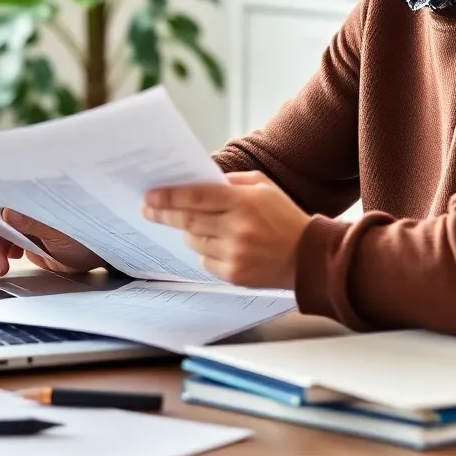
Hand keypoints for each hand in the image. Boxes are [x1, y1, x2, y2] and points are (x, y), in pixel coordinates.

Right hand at [0, 205, 101, 275]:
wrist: (101, 253)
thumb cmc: (88, 234)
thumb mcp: (60, 231)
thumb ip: (33, 223)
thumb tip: (7, 212)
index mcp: (32, 198)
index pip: (1, 193)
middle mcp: (25, 208)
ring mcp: (25, 225)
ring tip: (1, 267)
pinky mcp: (26, 241)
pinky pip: (4, 247)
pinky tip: (5, 263)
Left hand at [142, 171, 311, 288]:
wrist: (308, 257)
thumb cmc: (284, 217)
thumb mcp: (264, 187)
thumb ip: (232, 182)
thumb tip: (200, 181)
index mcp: (244, 202)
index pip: (197, 196)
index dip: (170, 196)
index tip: (150, 195)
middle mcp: (237, 228)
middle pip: (188, 220)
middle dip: (164, 213)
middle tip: (148, 209)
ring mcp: (235, 253)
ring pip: (194, 241)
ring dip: (189, 232)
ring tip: (197, 226)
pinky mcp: (234, 274)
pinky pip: (205, 260)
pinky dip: (206, 251)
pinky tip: (220, 244)